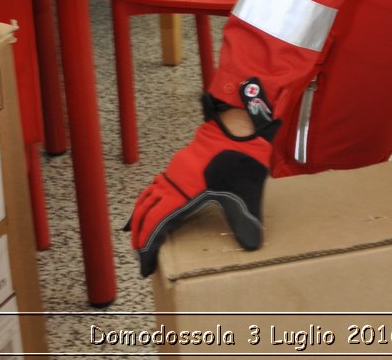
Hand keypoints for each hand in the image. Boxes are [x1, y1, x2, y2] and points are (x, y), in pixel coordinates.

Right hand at [126, 91, 277, 277]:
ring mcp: (174, 172)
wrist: (239, 128)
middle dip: (141, 237)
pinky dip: (147, 201)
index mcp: (186, 193)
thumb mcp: (248, 194)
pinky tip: (151, 207)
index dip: (149, 245)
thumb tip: (252, 245)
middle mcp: (173, 182)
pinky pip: (155, 187)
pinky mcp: (179, 166)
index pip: (159, 224)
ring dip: (141, 219)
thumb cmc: (242, 158)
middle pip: (147, 213)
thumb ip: (247, 220)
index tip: (145, 264)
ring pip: (147, 198)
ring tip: (139, 237)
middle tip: (141, 257)